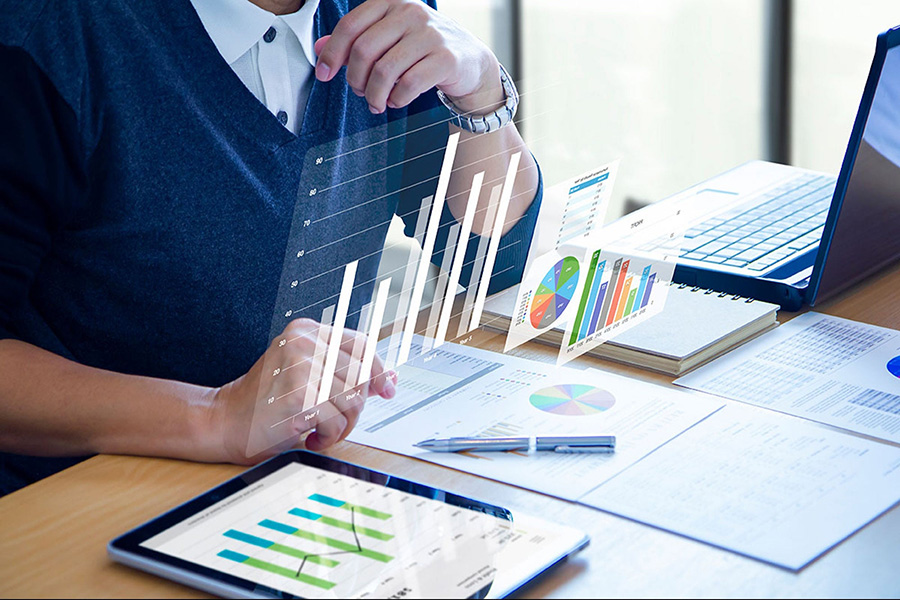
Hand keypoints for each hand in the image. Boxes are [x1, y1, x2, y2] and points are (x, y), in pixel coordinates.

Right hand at [207, 318, 396, 463]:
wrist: (225, 421)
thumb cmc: (266, 401)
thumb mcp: (306, 375)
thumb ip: (344, 371)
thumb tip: (388, 380)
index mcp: (306, 331)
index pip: (362, 345)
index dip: (379, 370)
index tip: (387, 390)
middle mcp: (303, 342)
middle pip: (362, 376)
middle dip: (354, 407)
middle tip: (333, 420)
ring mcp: (300, 366)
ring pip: (354, 401)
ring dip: (342, 425)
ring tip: (320, 429)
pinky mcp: (298, 394)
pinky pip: (337, 421)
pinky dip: (329, 437)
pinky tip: (310, 436)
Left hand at [314, 0, 504, 114]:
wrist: (469, 59)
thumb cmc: (422, 49)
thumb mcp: (388, 38)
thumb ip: (355, 41)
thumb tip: (319, 48)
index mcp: (391, 2)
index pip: (350, 27)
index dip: (332, 54)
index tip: (324, 75)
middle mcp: (410, 12)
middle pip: (364, 50)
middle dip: (355, 79)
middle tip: (360, 92)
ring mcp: (430, 34)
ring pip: (385, 71)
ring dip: (374, 95)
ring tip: (376, 103)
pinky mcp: (446, 58)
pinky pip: (409, 84)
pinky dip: (397, 99)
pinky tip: (397, 101)